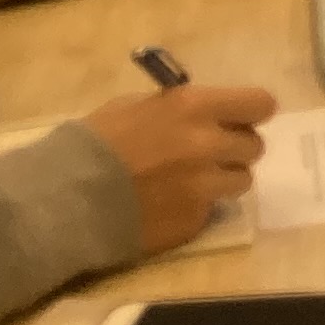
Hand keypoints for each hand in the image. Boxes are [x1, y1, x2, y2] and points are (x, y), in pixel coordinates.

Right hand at [77, 85, 277, 253]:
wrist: (64, 200)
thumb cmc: (93, 144)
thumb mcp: (134, 108)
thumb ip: (178, 109)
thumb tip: (204, 114)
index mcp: (194, 108)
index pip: (260, 104)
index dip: (253, 112)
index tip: (242, 119)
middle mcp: (209, 145)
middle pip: (253, 146)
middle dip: (234, 148)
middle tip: (209, 153)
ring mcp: (205, 187)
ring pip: (241, 181)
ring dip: (222, 179)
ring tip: (190, 181)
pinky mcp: (196, 220)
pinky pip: (212, 209)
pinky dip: (197, 206)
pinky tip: (168, 204)